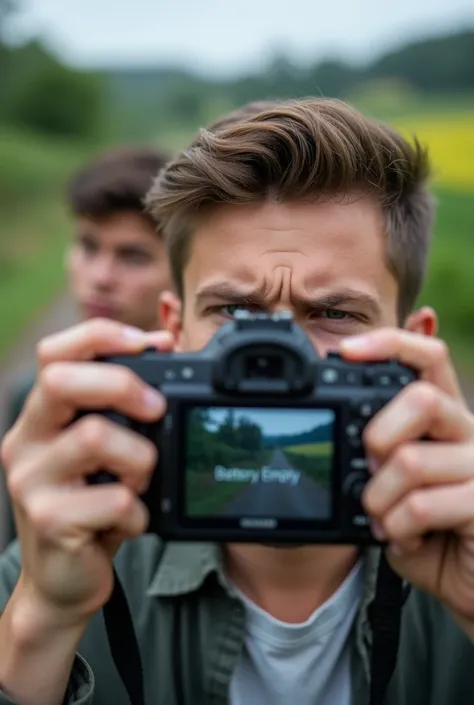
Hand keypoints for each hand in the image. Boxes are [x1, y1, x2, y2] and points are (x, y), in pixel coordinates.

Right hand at [1, 319, 172, 625]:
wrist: (64, 580)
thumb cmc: (90, 504)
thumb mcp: (104, 449)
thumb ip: (123, 403)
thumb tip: (165, 344)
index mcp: (41, 416)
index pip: (55, 353)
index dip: (101, 336)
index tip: (149, 343)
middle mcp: (25, 441)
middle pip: (63, 381)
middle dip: (122, 384)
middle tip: (158, 408)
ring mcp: (31, 481)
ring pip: (95, 438)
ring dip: (140, 461)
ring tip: (140, 482)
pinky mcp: (48, 520)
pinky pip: (116, 500)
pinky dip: (138, 512)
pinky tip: (129, 522)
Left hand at [340, 329, 473, 621]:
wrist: (469, 586)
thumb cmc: (428, 531)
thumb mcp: (397, 483)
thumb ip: (381, 451)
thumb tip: (338, 424)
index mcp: (445, 417)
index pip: (429, 357)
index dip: (391, 344)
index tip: (346, 350)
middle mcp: (469, 432)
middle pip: (421, 399)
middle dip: (377, 435)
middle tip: (370, 469)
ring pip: (411, 460)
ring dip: (379, 499)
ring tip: (384, 519)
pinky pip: (421, 506)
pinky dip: (397, 529)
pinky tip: (407, 540)